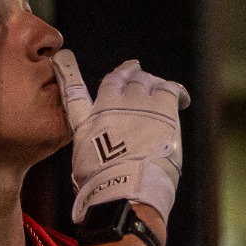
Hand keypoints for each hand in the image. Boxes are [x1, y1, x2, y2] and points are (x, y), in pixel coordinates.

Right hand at [52, 52, 190, 222]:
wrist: (126, 187)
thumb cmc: (101, 183)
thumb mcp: (80, 162)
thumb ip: (88, 145)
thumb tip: (94, 149)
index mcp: (88, 118)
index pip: (75, 90)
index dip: (68, 72)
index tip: (65, 58)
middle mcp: (111, 104)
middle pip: (121, 79)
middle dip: (128, 74)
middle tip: (134, 71)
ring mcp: (138, 103)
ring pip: (145, 80)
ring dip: (149, 81)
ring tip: (154, 83)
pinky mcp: (163, 108)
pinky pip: (170, 89)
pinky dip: (173, 90)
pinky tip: (180, 97)